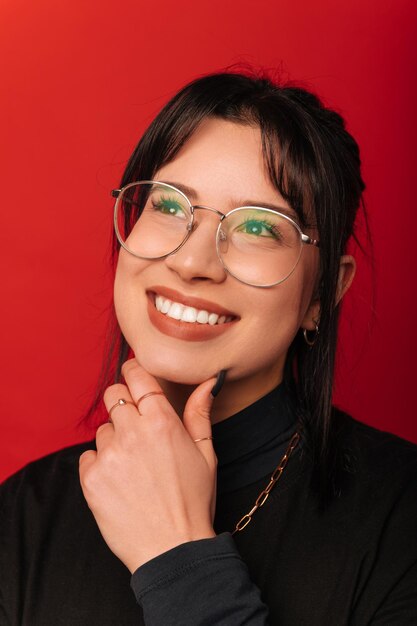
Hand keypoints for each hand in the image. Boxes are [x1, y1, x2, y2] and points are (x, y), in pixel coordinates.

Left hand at [79, 359, 217, 572]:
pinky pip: (88, 457)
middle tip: (135, 427)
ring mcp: (109, 455)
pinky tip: (120, 482)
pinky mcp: (91, 478)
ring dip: (114, 440)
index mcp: (162, 421)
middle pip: (114, 395)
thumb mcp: (206, 454)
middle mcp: (132, 432)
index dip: (133, 371)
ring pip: (103, 429)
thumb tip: (208, 382)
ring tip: (134, 467)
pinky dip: (100, 465)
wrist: (172, 549)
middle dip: (123, 404)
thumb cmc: (193, 501)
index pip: (136, 376)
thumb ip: (200, 413)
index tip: (133, 376)